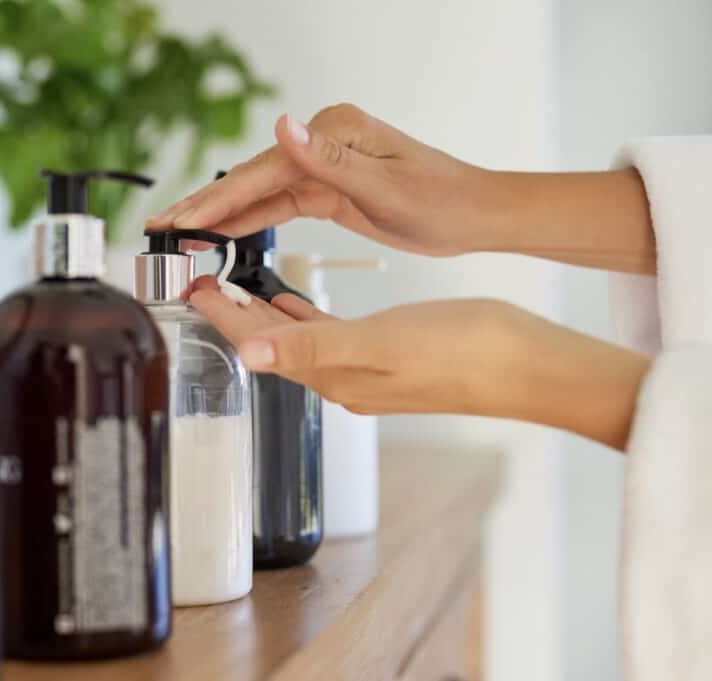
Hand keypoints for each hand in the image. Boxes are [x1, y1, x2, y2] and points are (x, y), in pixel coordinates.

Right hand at [148, 104, 654, 272]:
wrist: (475, 215)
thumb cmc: (442, 202)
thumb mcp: (385, 188)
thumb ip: (329, 159)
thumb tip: (282, 127)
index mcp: (334, 132)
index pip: (262, 169)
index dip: (216, 199)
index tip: (179, 221)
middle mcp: (323, 140)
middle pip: (251, 177)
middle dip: (204, 205)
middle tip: (159, 228)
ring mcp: (325, 161)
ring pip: (260, 192)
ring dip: (221, 215)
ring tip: (180, 234)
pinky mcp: (329, 185)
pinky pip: (280, 204)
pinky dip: (251, 219)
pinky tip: (224, 234)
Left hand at [189, 278, 650, 449]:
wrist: (525, 365)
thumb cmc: (463, 351)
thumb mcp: (382, 344)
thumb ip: (314, 347)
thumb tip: (249, 355)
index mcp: (335, 373)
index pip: (260, 342)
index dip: (223, 314)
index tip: (191, 287)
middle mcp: (341, 376)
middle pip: (270, 342)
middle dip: (233, 314)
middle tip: (202, 280)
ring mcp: (364, 368)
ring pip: (295, 338)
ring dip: (263, 315)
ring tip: (234, 286)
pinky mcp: (386, 354)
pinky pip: (327, 333)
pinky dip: (302, 317)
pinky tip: (294, 302)